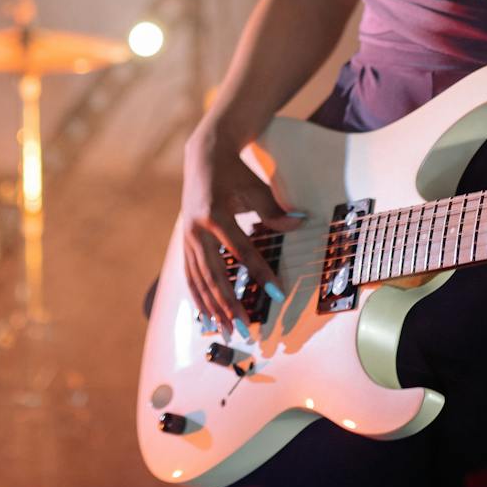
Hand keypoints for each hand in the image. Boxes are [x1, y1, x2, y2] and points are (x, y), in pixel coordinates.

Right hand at [180, 124, 301, 329]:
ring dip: (212, 307)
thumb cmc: (234, 172)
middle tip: (243, 330)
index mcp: (216, 215)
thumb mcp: (256, 188)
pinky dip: (198, 296)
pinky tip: (206, 315)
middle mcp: (197, 230)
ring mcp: (188, 238)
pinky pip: (190, 275)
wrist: (203, 156)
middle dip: (229, 304)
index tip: (277, 293)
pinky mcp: (185, 242)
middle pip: (215, 275)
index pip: (242, 252)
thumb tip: (301, 223)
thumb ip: (276, 211)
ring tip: (225, 330)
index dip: (260, 273)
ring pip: (199, 280)